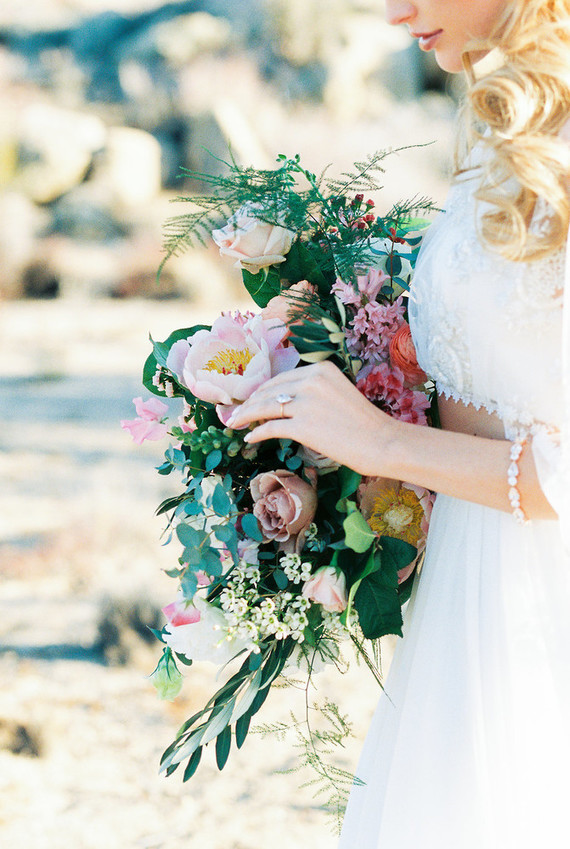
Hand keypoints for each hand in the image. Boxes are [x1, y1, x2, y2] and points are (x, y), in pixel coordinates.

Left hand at [227, 360, 395, 475]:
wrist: (382, 442)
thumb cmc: (364, 423)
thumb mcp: (338, 393)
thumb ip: (313, 391)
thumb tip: (283, 403)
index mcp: (321, 369)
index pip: (281, 378)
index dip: (261, 390)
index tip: (250, 399)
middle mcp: (311, 380)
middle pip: (269, 390)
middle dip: (249, 402)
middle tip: (235, 412)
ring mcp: (305, 402)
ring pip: (264, 407)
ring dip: (245, 416)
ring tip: (234, 424)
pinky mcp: (302, 425)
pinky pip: (270, 427)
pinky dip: (256, 432)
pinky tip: (249, 438)